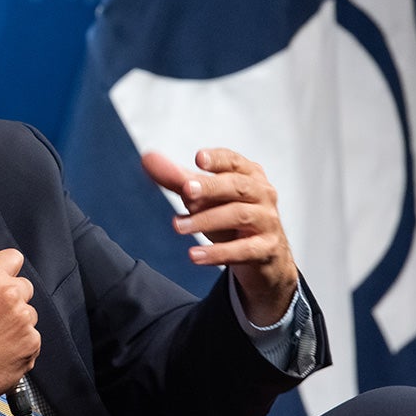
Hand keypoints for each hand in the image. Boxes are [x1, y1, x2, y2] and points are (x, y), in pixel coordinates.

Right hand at [0, 249, 38, 411]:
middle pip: (23, 286)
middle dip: (10, 296)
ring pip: (28, 314)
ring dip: (15, 322)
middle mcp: (10, 298)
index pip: (12, 257)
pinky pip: (30, 338)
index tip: (2, 275)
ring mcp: (24, 324)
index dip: (5, 267)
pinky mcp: (31, 347)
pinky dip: (18, 344)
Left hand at [141, 149, 297, 325]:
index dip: (217, 159)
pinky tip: (194, 255)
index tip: (198, 158)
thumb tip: (147, 159)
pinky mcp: (266, 248)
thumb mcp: (206, 199)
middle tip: (185, 190)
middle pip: (237, 186)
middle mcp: (262, 194)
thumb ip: (178, 180)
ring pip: (239, 216)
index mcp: (249, 175)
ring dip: (206, 220)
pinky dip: (218, 253)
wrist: (263, 257)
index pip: (234, 161)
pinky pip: (243, 250)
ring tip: (177, 226)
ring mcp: (267, 221)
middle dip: (211, 187)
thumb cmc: (231, 219)